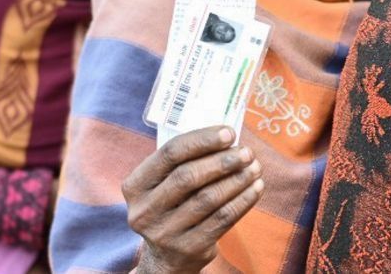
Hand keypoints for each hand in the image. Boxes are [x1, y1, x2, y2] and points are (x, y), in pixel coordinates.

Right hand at [122, 126, 262, 273]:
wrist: (167, 258)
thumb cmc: (172, 206)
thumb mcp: (163, 185)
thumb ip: (184, 162)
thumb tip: (226, 137)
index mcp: (135, 186)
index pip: (169, 154)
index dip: (201, 140)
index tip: (229, 132)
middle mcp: (144, 210)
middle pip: (188, 177)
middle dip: (222, 161)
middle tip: (246, 152)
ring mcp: (165, 232)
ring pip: (208, 198)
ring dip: (236, 179)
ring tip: (254, 167)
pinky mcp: (188, 248)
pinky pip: (221, 219)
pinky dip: (242, 200)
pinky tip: (255, 188)